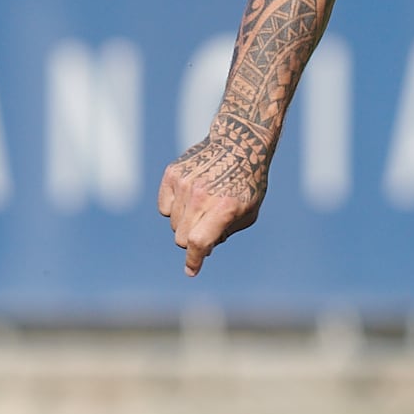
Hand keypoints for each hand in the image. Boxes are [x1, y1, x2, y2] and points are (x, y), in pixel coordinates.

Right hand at [157, 129, 268, 276]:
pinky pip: (164, 207)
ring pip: (173, 223)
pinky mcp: (172, 175)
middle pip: (182, 238)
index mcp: (223, 208)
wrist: (238, 143)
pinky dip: (174, 208)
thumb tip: (202, 250)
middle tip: (206, 232)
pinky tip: (190, 197)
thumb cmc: (247, 183)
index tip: (192, 270)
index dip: (194, 260)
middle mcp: (201, 197)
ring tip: (203, 207)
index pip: (199, 242)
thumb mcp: (248, 212)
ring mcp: (184, 184)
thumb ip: (225, 233)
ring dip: (186, 223)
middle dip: (193, 242)